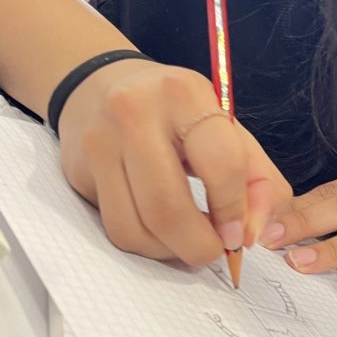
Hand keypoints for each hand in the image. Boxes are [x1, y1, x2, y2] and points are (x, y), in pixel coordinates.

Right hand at [57, 58, 292, 265]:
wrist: (101, 84)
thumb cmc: (176, 110)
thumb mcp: (225, 126)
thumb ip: (256, 176)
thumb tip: (254, 232)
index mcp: (185, 94)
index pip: (221, 164)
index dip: (235, 210)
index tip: (241, 234)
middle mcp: (136, 114)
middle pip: (168, 207)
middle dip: (199, 245)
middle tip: (216, 251)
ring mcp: (100, 143)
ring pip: (136, 228)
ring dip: (171, 251)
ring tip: (190, 240)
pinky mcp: (79, 171)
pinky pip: (115, 229)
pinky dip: (147, 244)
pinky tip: (163, 231)